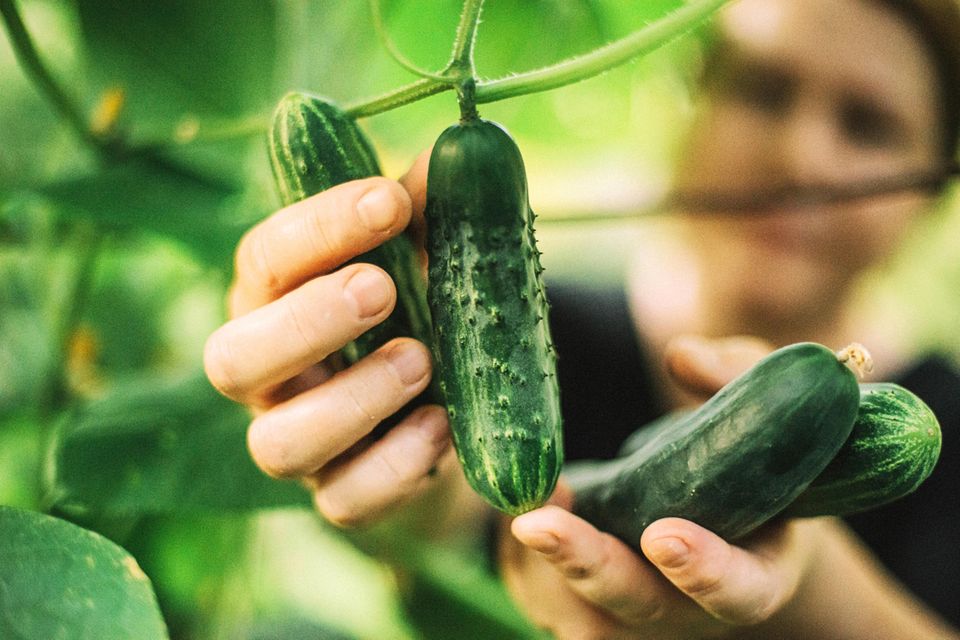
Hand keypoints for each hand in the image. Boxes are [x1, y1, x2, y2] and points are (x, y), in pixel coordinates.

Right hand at [203, 154, 457, 526]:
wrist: (436, 418)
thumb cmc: (413, 318)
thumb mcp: (419, 261)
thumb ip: (424, 215)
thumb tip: (447, 157)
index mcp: (274, 304)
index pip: (263, 260)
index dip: (318, 227)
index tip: (389, 200)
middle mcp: (269, 378)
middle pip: (231, 360)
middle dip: (306, 322)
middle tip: (382, 289)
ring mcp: (298, 443)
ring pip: (279, 444)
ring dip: (353, 400)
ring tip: (422, 361)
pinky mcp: (340, 497)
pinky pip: (345, 501)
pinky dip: (395, 465)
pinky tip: (441, 425)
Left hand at [499, 334, 803, 639]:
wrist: (711, 511)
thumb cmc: (744, 455)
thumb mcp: (758, 408)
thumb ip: (734, 379)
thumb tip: (682, 357)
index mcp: (756, 569)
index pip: (740, 591)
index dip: (706, 572)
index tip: (663, 536)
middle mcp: (693, 608)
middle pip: (640, 605)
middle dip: (586, 565)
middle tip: (537, 526)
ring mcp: (635, 615)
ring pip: (582, 614)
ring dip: (539, 558)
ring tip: (523, 495)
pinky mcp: (585, 608)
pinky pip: (544, 599)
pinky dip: (519, 558)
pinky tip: (513, 503)